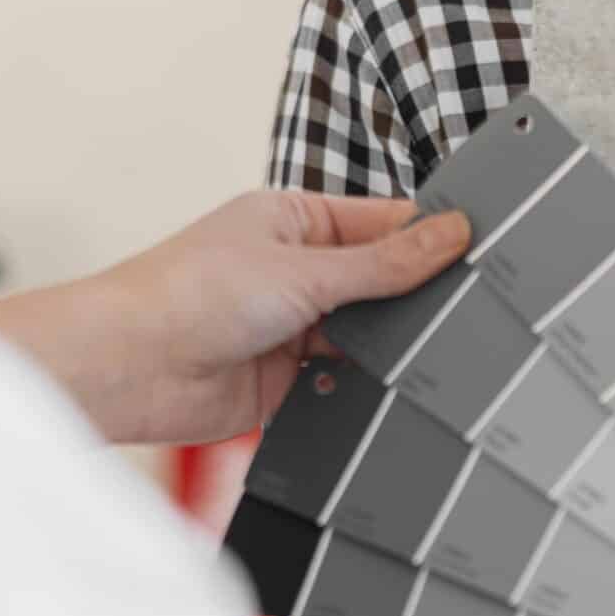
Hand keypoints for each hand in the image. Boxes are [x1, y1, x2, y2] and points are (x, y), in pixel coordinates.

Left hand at [0, 190, 470, 446]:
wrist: (129, 368)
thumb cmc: (187, 292)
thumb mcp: (304, 268)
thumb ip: (385, 263)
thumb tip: (451, 233)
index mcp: (296, 222)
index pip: (384, 223)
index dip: (432, 236)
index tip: (485, 248)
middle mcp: (297, 272)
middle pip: (381, 283)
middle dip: (418, 298)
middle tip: (478, 310)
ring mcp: (293, 328)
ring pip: (367, 337)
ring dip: (392, 347)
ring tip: (445, 355)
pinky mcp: (288, 383)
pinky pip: (345, 384)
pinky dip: (367, 388)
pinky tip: (400, 393)